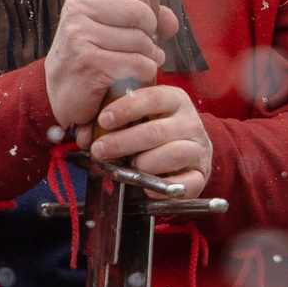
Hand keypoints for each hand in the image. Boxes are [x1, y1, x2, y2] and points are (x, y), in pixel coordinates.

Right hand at [43, 0, 178, 129]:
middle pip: (136, 10)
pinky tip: (138, 73)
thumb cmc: (89, 54)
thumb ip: (141, 14)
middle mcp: (77, 11)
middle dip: (150, 29)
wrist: (59, 92)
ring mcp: (80, 36)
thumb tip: (171, 21)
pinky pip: (137, 63)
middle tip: (145, 42)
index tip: (142, 12)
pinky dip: (146, 70)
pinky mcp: (89, 64)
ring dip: (149, 54)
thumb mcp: (106, 24)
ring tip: (142, 59)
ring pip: (139, 40)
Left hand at [89, 82, 211, 196]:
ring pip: (174, 153)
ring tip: (128, 168)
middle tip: (100, 150)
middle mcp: (190, 122)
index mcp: (174, 100)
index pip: (152, 98)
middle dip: (123, 142)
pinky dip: (164, 188)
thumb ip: (118, 120)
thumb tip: (86, 134)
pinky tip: (147, 188)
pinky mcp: (201, 173)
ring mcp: (198, 148)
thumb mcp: (140, 118)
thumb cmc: (154, 133)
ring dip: (144, 163)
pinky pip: (186, 183)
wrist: (186, 154)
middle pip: (156, 130)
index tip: (104, 119)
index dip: (126, 108)